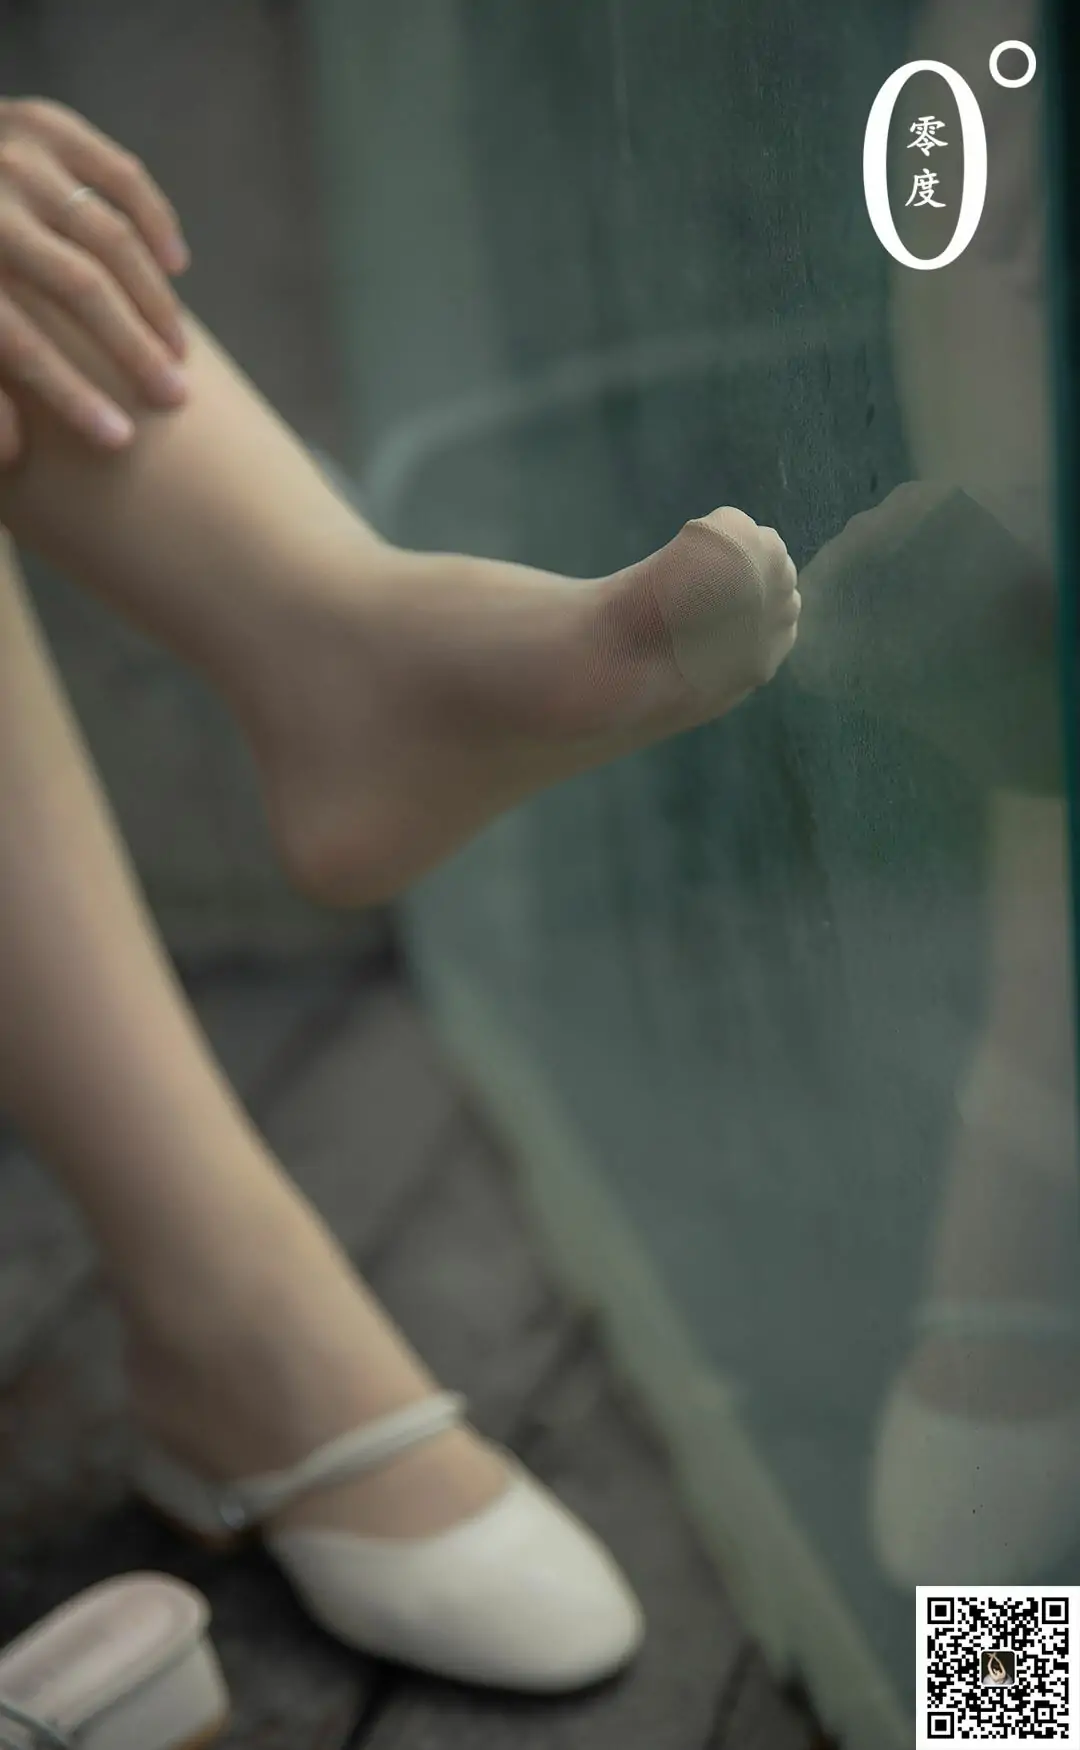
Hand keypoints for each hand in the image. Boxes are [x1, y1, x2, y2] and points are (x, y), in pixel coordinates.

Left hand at [0, 97, 191, 462]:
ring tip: (180, 351)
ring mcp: (17, 155)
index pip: (21, 343)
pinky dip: (157, 224)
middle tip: (176, 398)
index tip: (122, 442)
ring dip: (155, 300)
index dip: (72, 397)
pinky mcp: (46, 123)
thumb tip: (12, 452)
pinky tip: (177, 268)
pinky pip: (123, 177)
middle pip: (78, 288)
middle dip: (133, 351)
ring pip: (112, 237)